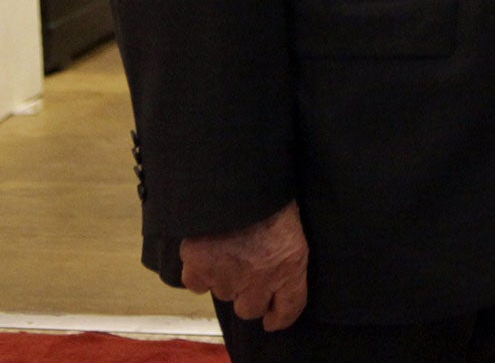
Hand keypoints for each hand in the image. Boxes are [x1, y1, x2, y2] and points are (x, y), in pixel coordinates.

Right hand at [180, 199, 308, 331]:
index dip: (280, 317)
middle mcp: (259, 278)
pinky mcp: (199, 268)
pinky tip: (207, 253)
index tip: (272, 320)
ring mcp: (227, 276)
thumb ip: (285, 256)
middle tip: (247, 274)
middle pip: (250, 309)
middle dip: (248, 295)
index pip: (288, 308)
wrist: (239, 179)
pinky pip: (197, 284)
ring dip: (225, 279)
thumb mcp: (293, 225)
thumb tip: (276, 270)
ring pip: (223, 294)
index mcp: (289, 266)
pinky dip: (200, 272)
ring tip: (229, 251)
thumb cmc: (272, 195)